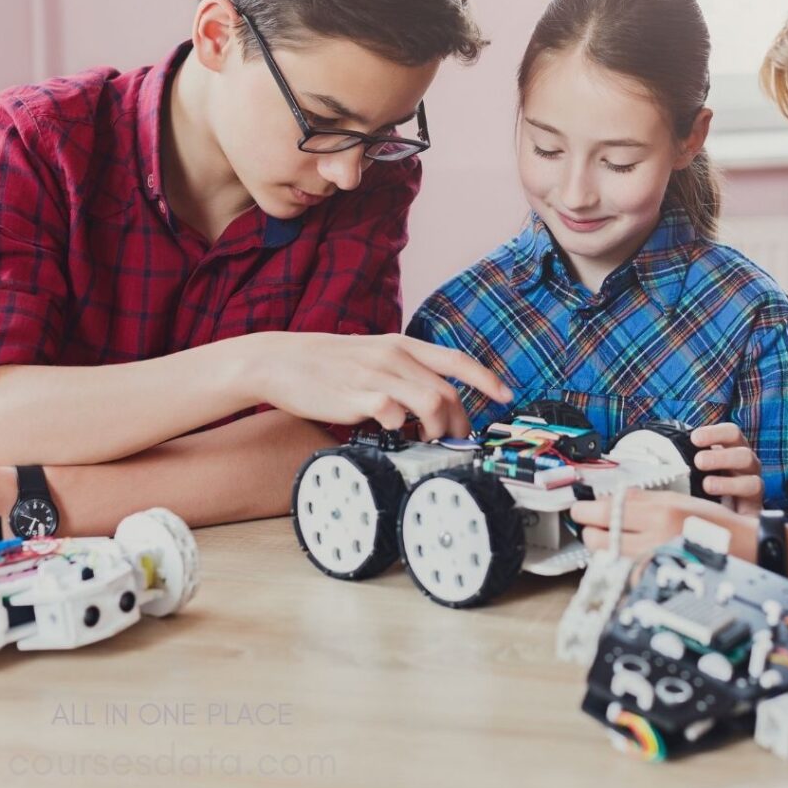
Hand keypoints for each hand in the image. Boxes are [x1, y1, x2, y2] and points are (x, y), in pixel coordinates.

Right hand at [247, 332, 511, 439]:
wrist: (281, 360)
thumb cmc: (328, 364)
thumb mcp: (372, 357)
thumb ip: (402, 373)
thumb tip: (430, 403)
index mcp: (402, 345)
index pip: (457, 359)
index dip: (486, 378)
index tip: (506, 396)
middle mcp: (395, 357)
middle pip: (449, 391)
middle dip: (461, 422)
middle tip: (457, 441)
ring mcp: (378, 375)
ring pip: (432, 403)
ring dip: (438, 429)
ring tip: (427, 441)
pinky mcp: (358, 395)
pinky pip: (395, 414)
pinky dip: (402, 430)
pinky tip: (393, 436)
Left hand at [569, 489, 757, 561]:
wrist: (743, 550)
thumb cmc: (712, 524)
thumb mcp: (677, 500)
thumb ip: (641, 500)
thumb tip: (608, 500)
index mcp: (660, 512)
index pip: (605, 510)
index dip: (584, 509)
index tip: (578, 509)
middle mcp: (656, 539)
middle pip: (597, 537)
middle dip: (590, 530)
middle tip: (593, 525)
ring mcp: (656, 564)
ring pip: (606, 557)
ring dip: (602, 548)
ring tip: (613, 540)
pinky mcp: (658, 583)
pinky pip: (624, 573)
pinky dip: (619, 565)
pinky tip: (628, 556)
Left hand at [689, 422, 762, 514]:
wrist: (718, 515)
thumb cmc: (701, 483)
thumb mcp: (692, 467)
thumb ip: (681, 458)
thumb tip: (655, 452)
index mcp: (733, 450)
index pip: (732, 433)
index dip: (716, 433)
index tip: (695, 439)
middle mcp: (746, 466)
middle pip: (744, 455)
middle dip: (720, 457)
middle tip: (699, 461)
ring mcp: (753, 487)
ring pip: (753, 481)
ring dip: (728, 482)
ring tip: (707, 485)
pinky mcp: (754, 510)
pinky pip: (754, 507)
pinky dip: (736, 505)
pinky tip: (719, 507)